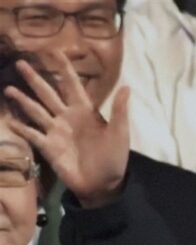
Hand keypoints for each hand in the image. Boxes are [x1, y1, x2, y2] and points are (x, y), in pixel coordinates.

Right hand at [3, 52, 129, 207]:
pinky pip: (32, 135)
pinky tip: (8, 119)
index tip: (54, 51)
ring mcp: (56, 132)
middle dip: (35, 79)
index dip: (64, 68)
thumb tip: (127, 86)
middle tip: (20, 62)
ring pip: (36, 111)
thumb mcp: (119, 133)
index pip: (72, 84)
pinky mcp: (48, 147)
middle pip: (48, 93)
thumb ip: (119, 111)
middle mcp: (67, 117)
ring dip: (23, 100)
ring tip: (9, 88)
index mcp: (85, 111)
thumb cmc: (114, 158)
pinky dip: (20, 128)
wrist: (104, 184)